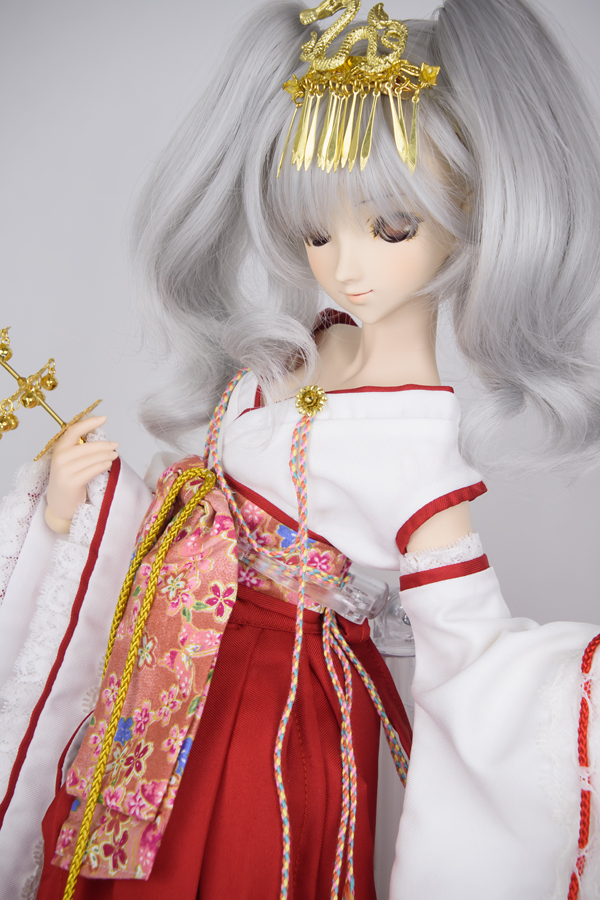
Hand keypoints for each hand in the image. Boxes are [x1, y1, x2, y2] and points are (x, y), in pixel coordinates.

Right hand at [45, 416, 118, 532]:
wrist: (60, 504)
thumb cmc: (69, 479)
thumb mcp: (71, 461)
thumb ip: (81, 449)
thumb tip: (103, 439)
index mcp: (59, 448)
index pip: (74, 430)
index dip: (89, 422)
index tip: (104, 418)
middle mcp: (60, 457)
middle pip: (87, 445)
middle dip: (104, 444)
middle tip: (116, 444)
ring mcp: (64, 470)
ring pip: (91, 458)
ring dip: (107, 455)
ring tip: (115, 455)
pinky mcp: (71, 482)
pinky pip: (92, 470)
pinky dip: (102, 465)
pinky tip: (108, 464)